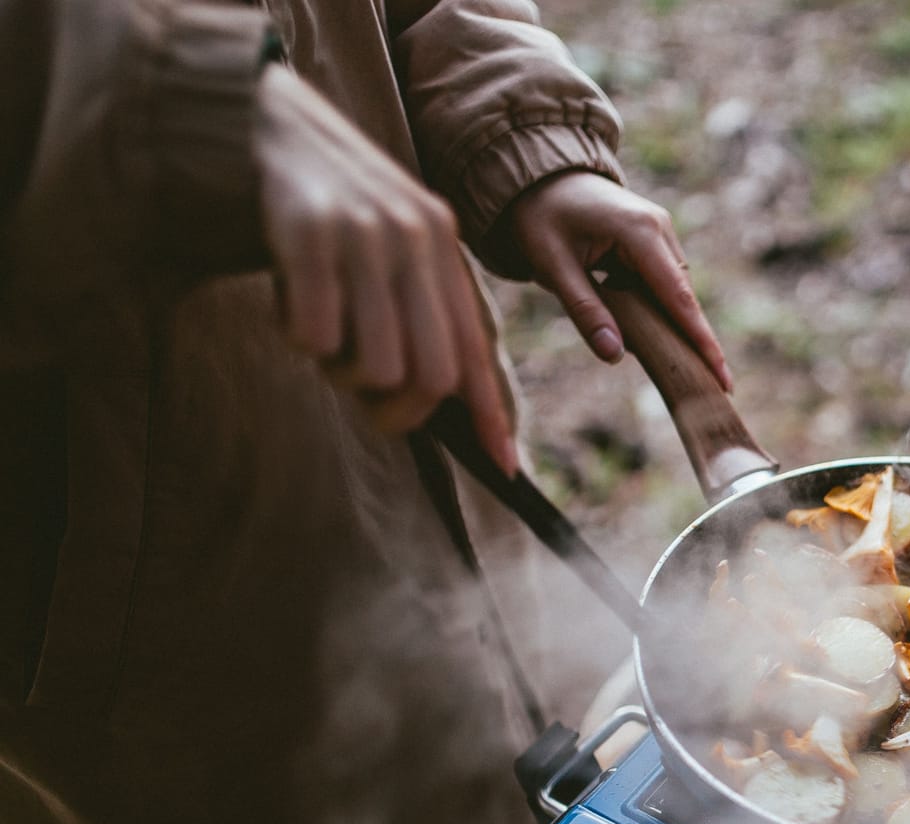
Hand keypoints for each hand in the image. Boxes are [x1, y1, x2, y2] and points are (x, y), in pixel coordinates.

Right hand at [254, 64, 515, 473]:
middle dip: (394, 408)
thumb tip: (443, 397)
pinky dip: (296, 337)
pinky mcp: (309, 234)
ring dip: (337, 370)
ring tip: (317, 330)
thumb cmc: (321, 206)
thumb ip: (418, 304)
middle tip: (353, 384)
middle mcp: (415, 238)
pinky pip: (314, 335)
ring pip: (374, 367)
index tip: (505, 466)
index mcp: (441, 245)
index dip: (490, 413)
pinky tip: (284, 300)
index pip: (474, 350)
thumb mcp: (387, 242)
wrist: (253, 121)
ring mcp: (364, 234)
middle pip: (431, 377)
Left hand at [506, 171, 733, 391]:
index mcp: (639, 233)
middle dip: (689, 339)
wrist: (540, 174)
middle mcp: (661, 228)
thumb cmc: (542, 216)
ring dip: (663, 320)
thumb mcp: (553, 266)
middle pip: (683, 298)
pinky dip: (654, 304)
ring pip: (674, 291)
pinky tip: (634, 318)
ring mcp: (661, 230)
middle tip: (702, 384)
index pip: (678, 299)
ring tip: (651, 349)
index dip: (702, 342)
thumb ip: (585, 312)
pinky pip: (663, 280)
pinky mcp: (655, 236)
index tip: (723, 378)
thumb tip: (614, 356)